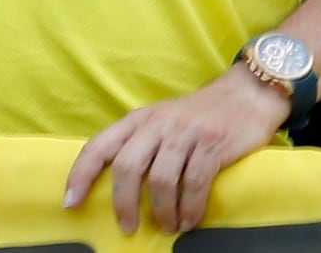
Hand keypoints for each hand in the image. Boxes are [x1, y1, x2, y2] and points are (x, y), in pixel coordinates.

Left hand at [61, 71, 287, 231]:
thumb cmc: (201, 114)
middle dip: (124, 204)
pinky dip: (190, 208)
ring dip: (162, 212)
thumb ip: (141, 144)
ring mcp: (186, 132)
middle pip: (126, 167)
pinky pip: (194, 183)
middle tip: (128, 227)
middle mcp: (159, 123)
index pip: (99, 146)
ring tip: (168, 225)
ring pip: (161, 180)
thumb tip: (118, 188)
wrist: (249, 92)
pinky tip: (190, 219)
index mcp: (140, 119)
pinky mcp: (213, 143)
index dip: (80, 175)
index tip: (70, 202)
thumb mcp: (163, 120)